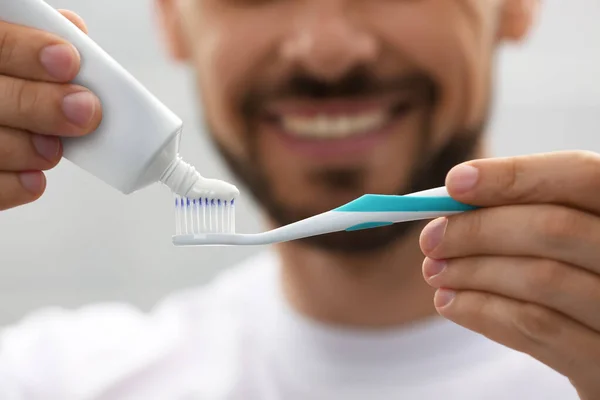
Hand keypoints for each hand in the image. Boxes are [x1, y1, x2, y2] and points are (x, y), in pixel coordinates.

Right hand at [0, 10, 101, 210]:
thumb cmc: (7, 76)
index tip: (69, 62)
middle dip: (40, 105)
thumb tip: (74, 33)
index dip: (27, 52)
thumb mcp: (10, 40)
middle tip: (85, 112)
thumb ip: (35, 37)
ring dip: (28, 149)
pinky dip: (12, 186)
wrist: (0, 98)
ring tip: (54, 149)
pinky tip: (35, 180)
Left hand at [419, 151, 599, 399]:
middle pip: (553, 228)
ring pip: (540, 279)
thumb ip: (524, 211)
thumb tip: (452, 196)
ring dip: (471, 272)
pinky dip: (481, 311)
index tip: (454, 183)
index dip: (514, 175)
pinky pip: (535, 329)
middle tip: (430, 239)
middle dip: (478, 230)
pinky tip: (450, 303)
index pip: (580, 175)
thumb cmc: (576, 278)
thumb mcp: (566, 238)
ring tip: (434, 272)